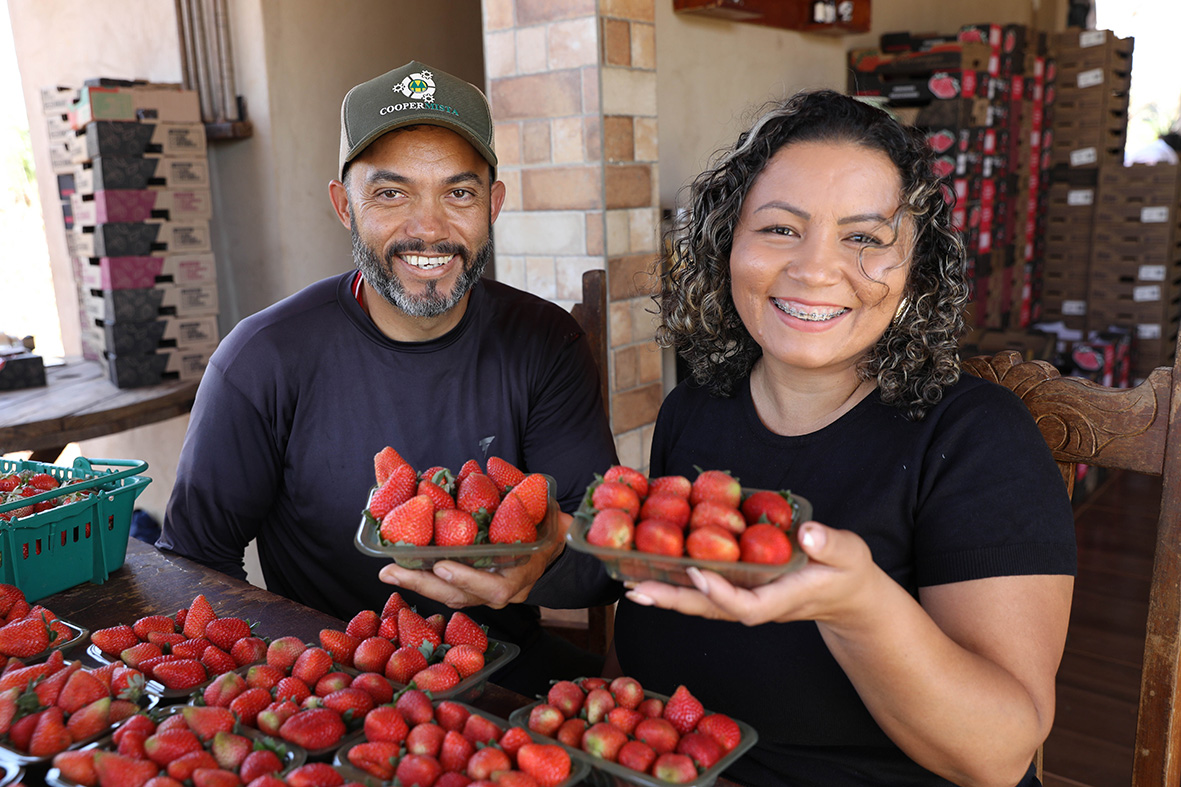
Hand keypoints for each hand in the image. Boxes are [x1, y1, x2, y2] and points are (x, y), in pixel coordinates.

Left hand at [376, 512, 571, 608]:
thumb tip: (530, 492)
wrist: (549, 545)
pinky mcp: (472, 590)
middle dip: (425, 585)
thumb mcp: (547, 514)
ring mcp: (485, 594)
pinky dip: (424, 579)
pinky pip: (447, 589)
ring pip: (449, 595)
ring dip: (417, 583)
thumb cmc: (546, 526)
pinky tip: (400, 569)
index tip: (443, 565)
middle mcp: (502, 592)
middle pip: (461, 596)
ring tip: (389, 571)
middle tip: (392, 572)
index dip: (469, 579)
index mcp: (521, 577)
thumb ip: (540, 508)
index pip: (495, 588)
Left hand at [623, 521, 880, 626]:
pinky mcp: (740, 592)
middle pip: (709, 609)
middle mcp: (758, 604)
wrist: (847, 595)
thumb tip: (808, 533)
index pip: (748, 606)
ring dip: (666, 595)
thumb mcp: (850, 554)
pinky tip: (651, 575)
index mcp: (783, 598)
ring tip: (629, 585)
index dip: (722, 594)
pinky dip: (677, 585)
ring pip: (701, 604)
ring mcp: (746, 601)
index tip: (700, 574)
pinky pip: (704, 593)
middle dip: (672, 600)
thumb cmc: (848, 572)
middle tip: (636, 590)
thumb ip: (831, 544)